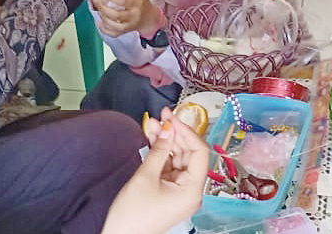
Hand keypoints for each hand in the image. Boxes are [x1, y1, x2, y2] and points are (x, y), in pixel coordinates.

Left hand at [91, 0, 161, 37]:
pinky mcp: (126, 31)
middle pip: (116, 15)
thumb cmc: (142, 2)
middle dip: (103, 7)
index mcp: (138, 3)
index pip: (123, 0)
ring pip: (114, 25)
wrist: (150, 18)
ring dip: (103, 18)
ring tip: (99, 10)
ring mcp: (130, 25)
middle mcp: (134, 15)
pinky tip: (99, 23)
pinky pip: (114, 34)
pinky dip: (105, 30)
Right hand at [102, 108, 208, 233]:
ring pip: (178, 157)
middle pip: (189, 153)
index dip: (187, 131)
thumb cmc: (132, 215)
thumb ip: (159, 149)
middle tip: (162, 116)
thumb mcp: (146, 177)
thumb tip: (168, 127)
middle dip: (175, 133)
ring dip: (167, 140)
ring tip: (153, 123)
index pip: (200, 152)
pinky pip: (169, 165)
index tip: (173, 117)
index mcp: (192, 190)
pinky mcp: (169, 190)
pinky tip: (154, 137)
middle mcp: (191, 190)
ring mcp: (180, 190)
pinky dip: (162, 152)